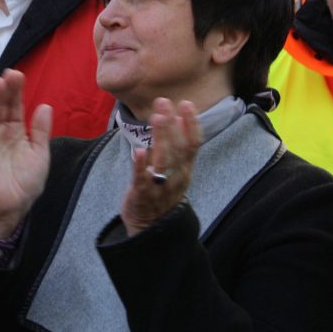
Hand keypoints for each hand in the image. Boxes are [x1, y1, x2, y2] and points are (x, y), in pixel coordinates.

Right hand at [0, 70, 52, 239]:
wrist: (14, 206)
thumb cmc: (27, 182)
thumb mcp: (40, 153)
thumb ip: (41, 130)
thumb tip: (45, 105)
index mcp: (16, 131)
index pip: (15, 106)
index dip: (17, 91)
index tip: (19, 74)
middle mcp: (0, 132)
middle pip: (2, 106)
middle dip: (6, 90)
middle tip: (10, 73)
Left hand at [120, 98, 201, 236]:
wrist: (152, 229)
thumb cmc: (162, 193)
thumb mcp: (175, 171)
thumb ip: (175, 147)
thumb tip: (175, 117)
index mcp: (185, 170)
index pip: (193, 144)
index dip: (191, 124)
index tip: (186, 103)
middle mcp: (176, 178)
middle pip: (177, 149)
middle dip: (171, 124)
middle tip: (164, 102)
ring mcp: (160, 188)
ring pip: (163, 161)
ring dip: (160, 138)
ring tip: (157, 117)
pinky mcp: (142, 196)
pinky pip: (142, 180)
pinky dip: (141, 167)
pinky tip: (139, 151)